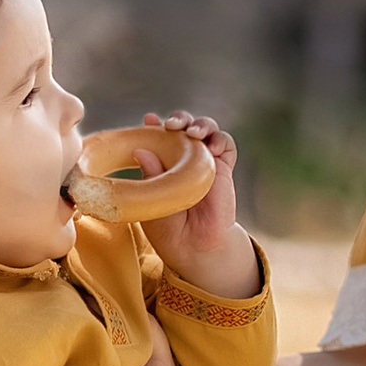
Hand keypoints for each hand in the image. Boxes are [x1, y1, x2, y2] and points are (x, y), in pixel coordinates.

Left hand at [134, 111, 259, 297]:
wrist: (195, 247)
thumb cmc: (169, 228)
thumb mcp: (154, 200)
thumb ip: (151, 176)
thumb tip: (139, 150)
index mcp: (162, 162)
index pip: (159, 135)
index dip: (155, 125)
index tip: (148, 121)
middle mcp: (184, 157)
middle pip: (184, 126)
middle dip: (180, 118)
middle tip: (171, 125)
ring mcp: (205, 161)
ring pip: (206, 129)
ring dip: (200, 124)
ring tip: (193, 133)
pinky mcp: (224, 168)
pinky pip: (226, 145)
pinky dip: (221, 139)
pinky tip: (213, 146)